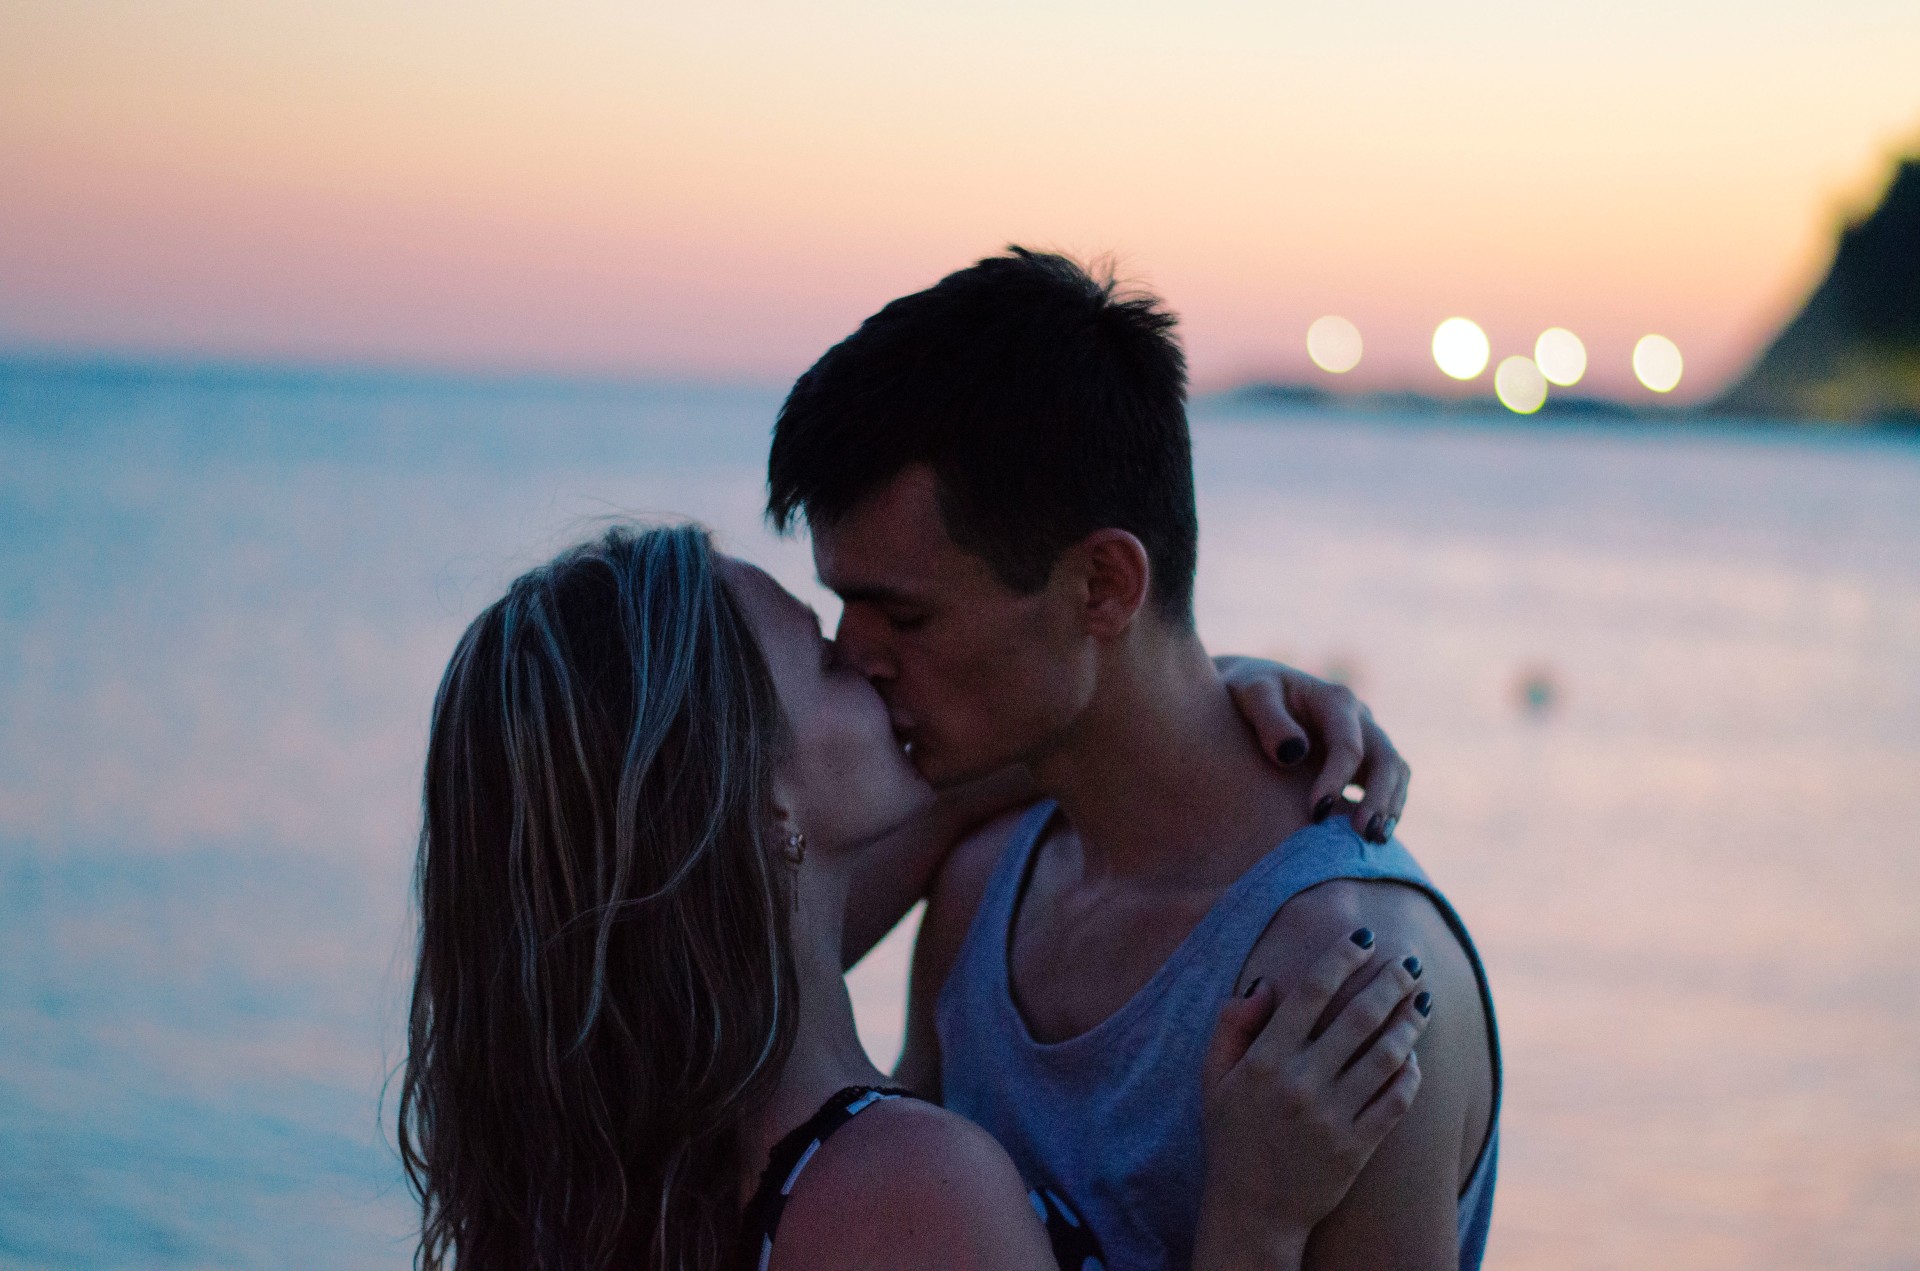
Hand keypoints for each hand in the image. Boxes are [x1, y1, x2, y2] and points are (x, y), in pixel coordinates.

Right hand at [1192, 931, 1430, 1268]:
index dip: (1342, 957)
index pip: (1311, 992)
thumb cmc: (1231, 1137)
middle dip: (1390, 982)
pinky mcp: (1357, 1148)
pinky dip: (1409, 1075)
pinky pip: (1395, 1102)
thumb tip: (1265, 984)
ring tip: (1423, 1002)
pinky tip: (1412, 1057)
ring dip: (1410, 1023)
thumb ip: (1231, 1025)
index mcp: (1265, 1059)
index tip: (1364, 937)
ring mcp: (1332, 1117)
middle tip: (1410, 962)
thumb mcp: (1214, 1078)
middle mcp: (1300, 1083)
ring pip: (1386, 1056)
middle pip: (1358, 1017)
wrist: (1252, 1211)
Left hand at [1215, 655, 1408, 843]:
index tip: (1316, 814)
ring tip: (1373, 842)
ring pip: (1395, 772)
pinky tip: (1369, 839)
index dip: (1336, 781)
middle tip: (1364, 834)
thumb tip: (1293, 754)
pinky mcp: (1363, 759)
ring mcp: (1365, 737)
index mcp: (1334, 699)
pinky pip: (1388, 784)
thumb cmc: (1249, 694)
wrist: (1255, 695)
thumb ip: (1268, 719)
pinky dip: (1386, 808)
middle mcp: (1359, 717)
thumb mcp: (1251, 695)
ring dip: (1390, 807)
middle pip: (1386, 758)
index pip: (1348, 745)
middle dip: (1380, 798)